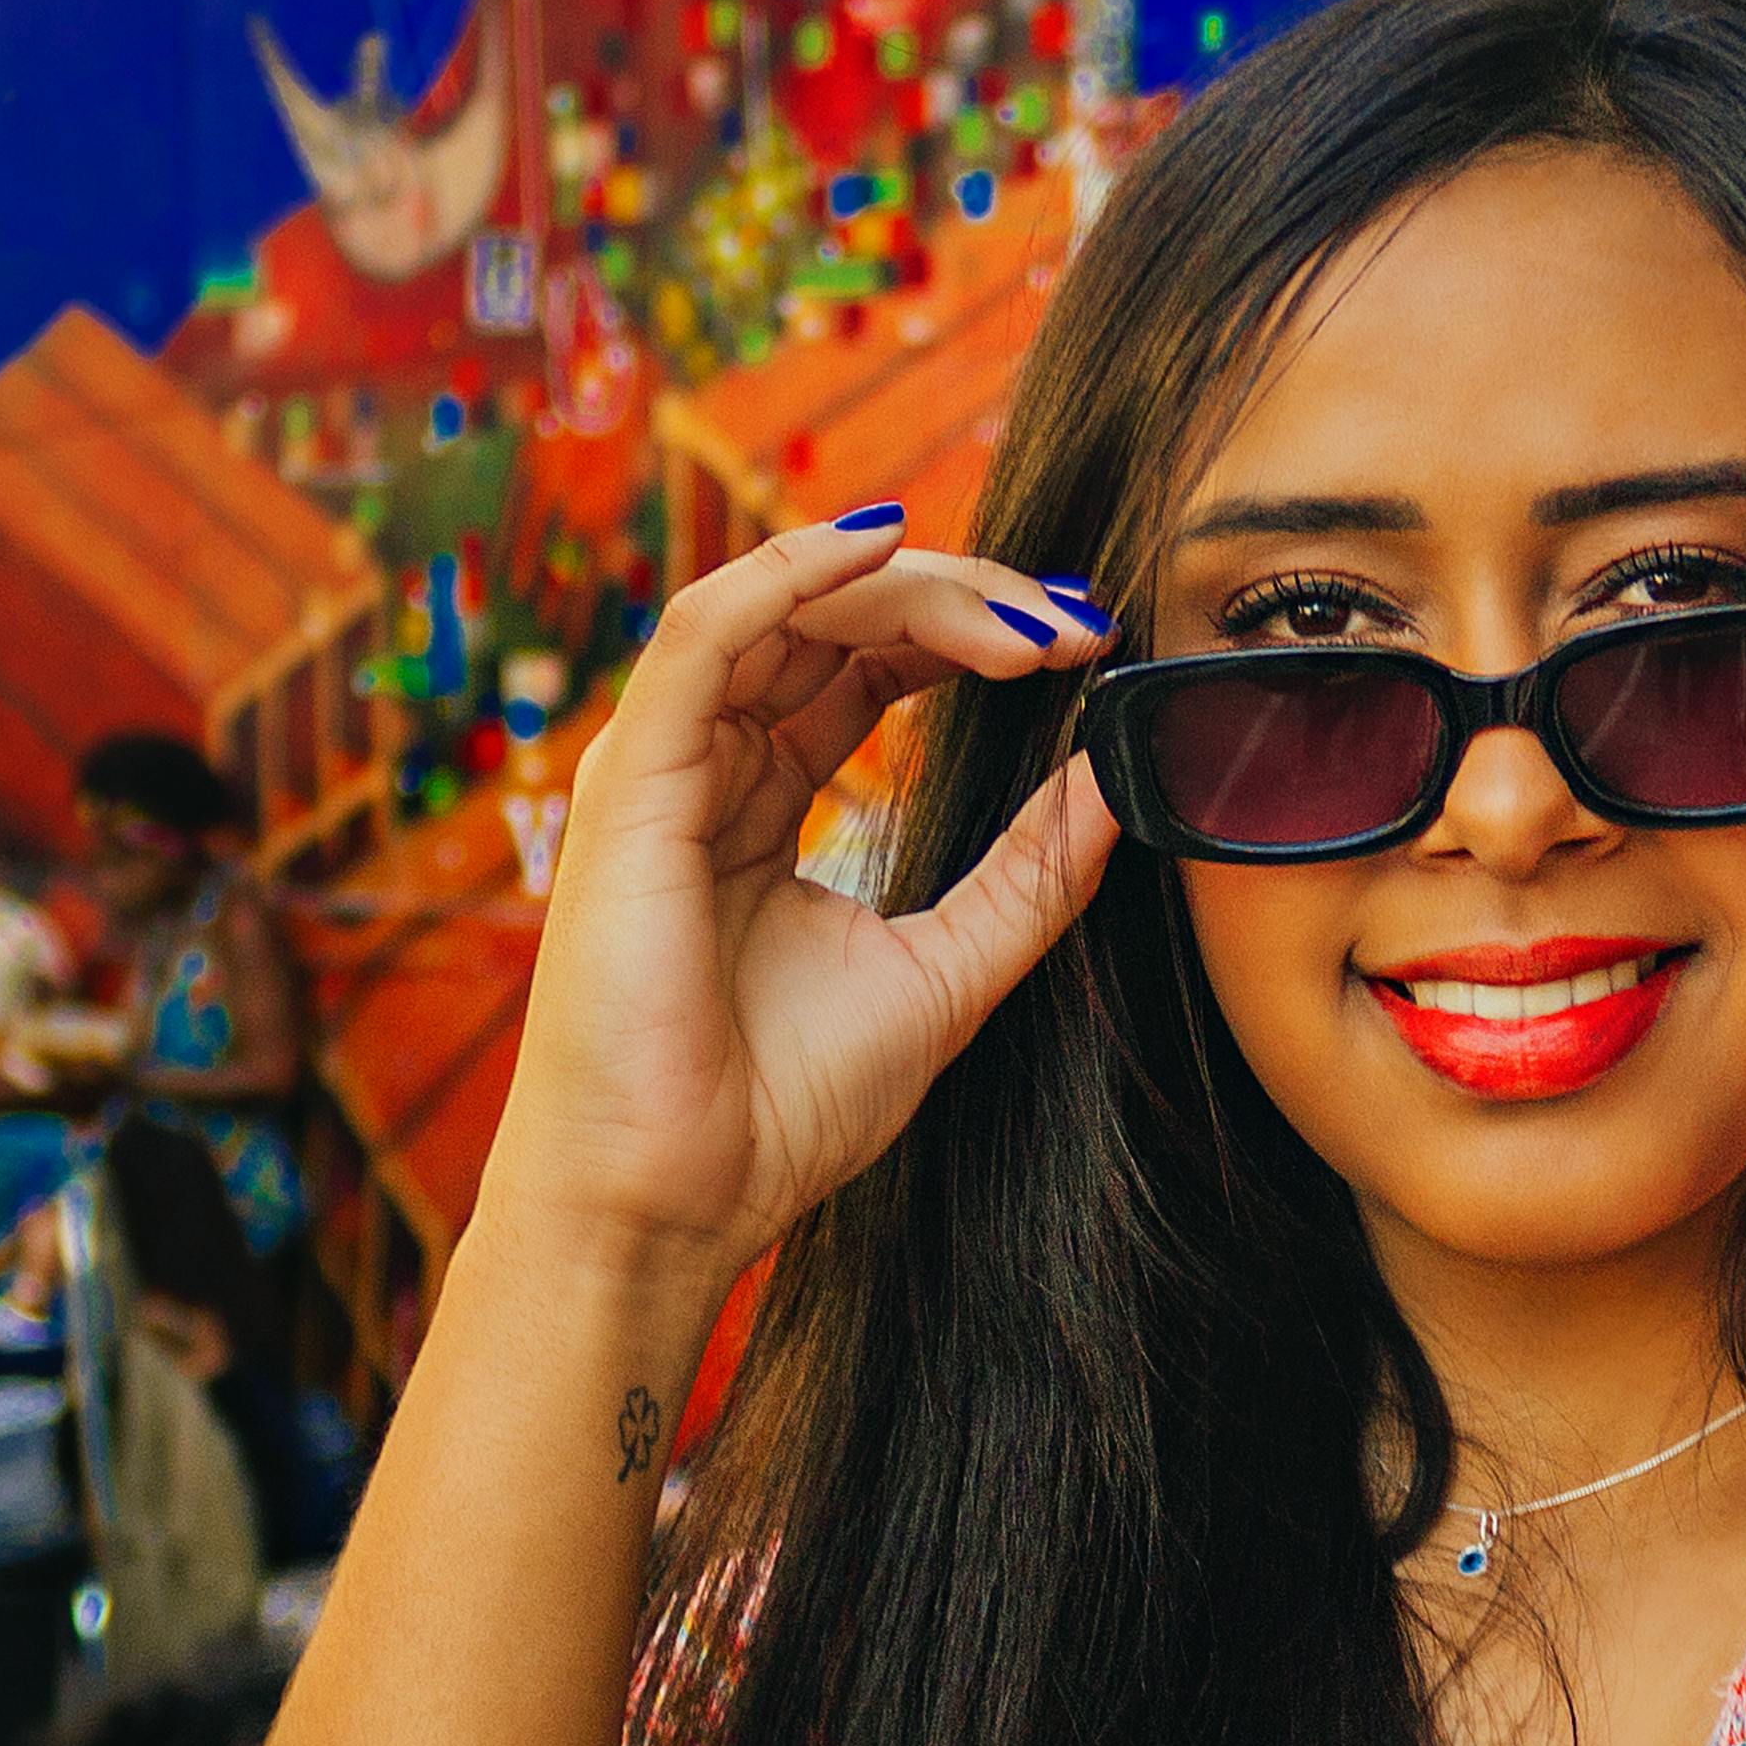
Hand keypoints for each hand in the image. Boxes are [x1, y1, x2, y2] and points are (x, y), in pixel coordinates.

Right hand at [480, 515, 1116, 1309]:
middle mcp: (706, 765)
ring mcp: (661, 764)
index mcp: (764, 800)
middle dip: (969, 602)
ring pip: (788, 606)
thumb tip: (1114, 778)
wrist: (674, 1203)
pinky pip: (709, 631)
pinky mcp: (632, 779)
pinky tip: (887, 541)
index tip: (1087, 644)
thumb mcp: (949, 969)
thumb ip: (1030, 875)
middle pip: (839, 621)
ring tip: (1031, 622)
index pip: (871, 666)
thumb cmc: (777, 1110)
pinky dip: (796, 569)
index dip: (976, 635)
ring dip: (920, 590)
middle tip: (1079, 623)